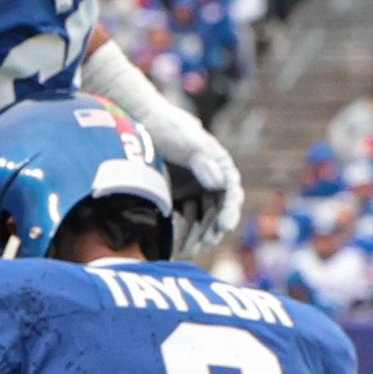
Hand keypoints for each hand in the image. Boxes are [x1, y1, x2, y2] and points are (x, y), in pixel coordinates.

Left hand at [164, 124, 244, 259]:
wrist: (141, 122)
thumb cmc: (168, 129)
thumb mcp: (186, 142)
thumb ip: (202, 161)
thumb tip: (218, 183)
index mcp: (220, 167)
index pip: (231, 194)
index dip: (229, 211)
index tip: (224, 226)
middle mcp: (209, 181)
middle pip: (216, 210)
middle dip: (212, 229)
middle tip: (206, 244)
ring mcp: (192, 189)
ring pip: (199, 217)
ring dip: (196, 235)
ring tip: (190, 251)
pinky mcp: (175, 195)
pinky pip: (181, 217)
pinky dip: (180, 230)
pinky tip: (175, 244)